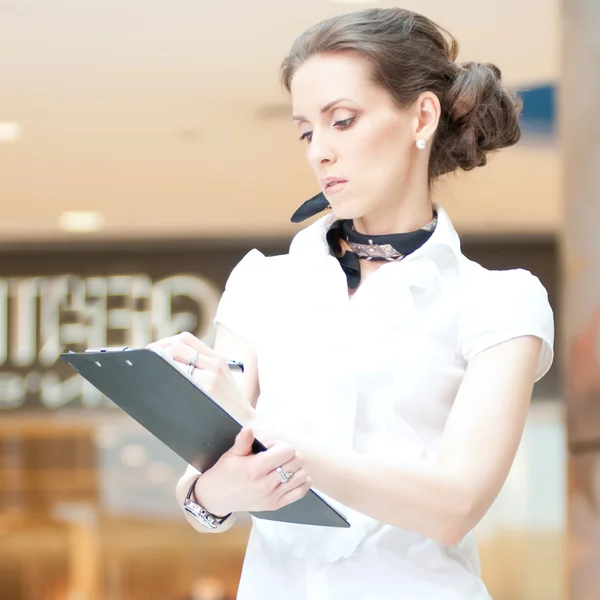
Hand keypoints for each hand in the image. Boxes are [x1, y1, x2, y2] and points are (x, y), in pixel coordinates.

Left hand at [147, 332, 252, 420]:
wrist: (248, 424)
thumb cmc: (228, 407)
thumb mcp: (221, 381)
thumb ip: (201, 369)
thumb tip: (165, 364)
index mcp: (217, 359)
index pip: (186, 339)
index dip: (164, 342)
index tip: (152, 351)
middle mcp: (215, 364)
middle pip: (178, 345)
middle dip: (157, 350)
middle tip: (144, 362)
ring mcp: (211, 377)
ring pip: (176, 361)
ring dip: (159, 365)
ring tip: (148, 373)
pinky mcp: (208, 390)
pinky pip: (180, 379)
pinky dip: (165, 381)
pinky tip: (158, 389)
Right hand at [193, 427, 311, 515]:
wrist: (216, 497)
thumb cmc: (225, 472)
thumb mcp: (232, 454)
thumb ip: (243, 441)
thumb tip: (248, 429)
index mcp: (255, 468)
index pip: (286, 452)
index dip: (281, 445)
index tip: (271, 447)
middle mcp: (265, 484)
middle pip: (296, 462)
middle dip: (289, 454)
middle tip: (277, 456)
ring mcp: (272, 497)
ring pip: (301, 476)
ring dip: (296, 468)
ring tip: (283, 466)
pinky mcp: (275, 505)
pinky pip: (300, 492)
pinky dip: (302, 482)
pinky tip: (293, 476)